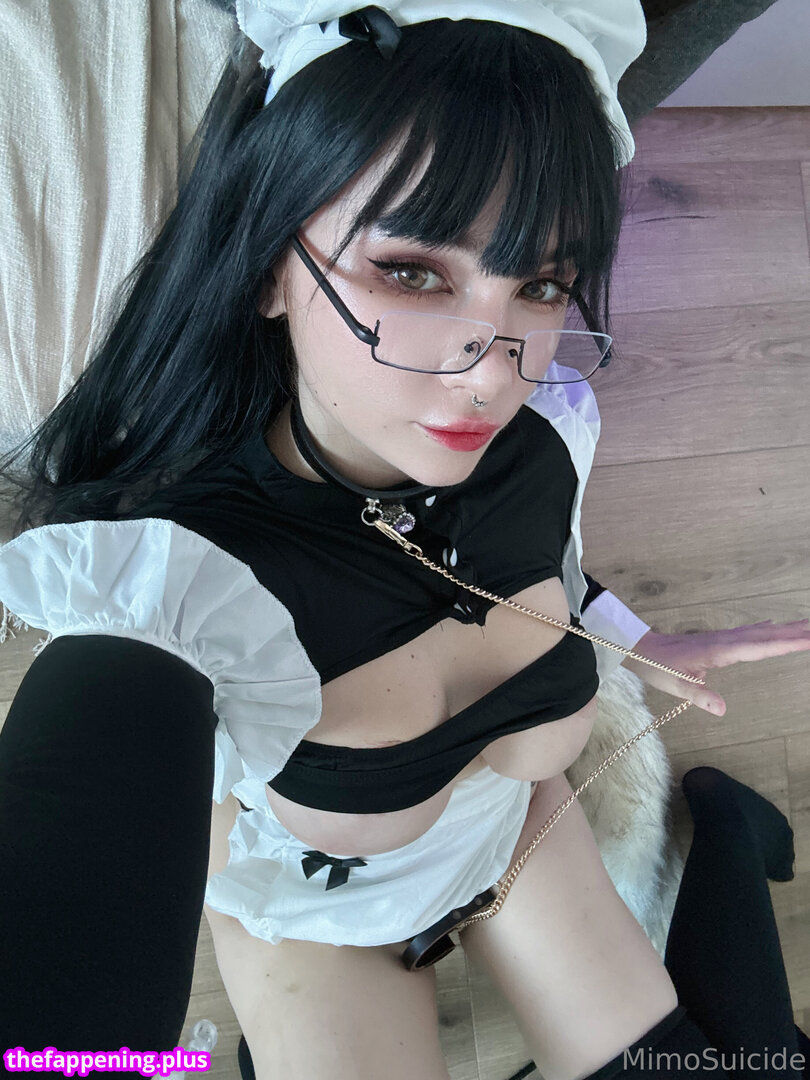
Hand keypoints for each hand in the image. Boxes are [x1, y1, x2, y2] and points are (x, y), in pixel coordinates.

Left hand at [622, 620, 809, 715]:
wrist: (639, 647)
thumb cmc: (657, 666)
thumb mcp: (676, 685)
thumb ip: (700, 696)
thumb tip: (723, 710)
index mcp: (719, 651)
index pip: (759, 647)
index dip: (786, 643)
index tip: (809, 638)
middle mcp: (724, 641)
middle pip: (765, 636)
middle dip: (794, 633)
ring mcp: (721, 639)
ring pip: (758, 632)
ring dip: (783, 629)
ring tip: (807, 627)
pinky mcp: (717, 640)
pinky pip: (748, 633)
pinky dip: (765, 629)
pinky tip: (772, 626)